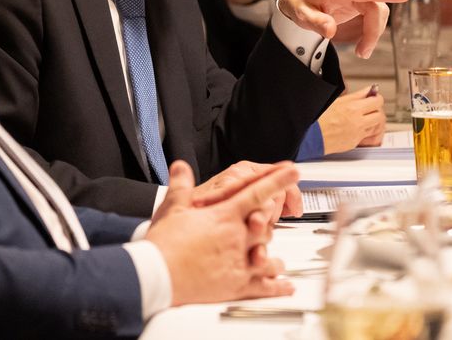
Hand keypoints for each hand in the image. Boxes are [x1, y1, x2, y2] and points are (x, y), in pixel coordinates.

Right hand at [146, 160, 296, 305]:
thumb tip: (181, 166)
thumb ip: (181, 185)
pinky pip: (265, 285)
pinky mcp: (237, 284)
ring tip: (276, 260)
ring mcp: (239, 261)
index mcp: (224, 214)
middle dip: (269, 223)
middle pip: (266, 225)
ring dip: (273, 256)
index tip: (292, 171)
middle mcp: (237, 236)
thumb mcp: (172, 207)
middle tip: (267, 221)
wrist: (159, 273)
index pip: (257, 192)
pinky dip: (278, 285)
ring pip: (268, 256)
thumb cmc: (164, 243)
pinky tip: (285, 285)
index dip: (277, 180)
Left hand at [278, 0, 409, 58]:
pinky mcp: (359, 1)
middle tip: (362, 54)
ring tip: (361, 52)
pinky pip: (373, 16)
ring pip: (378, 13)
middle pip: (376, 8)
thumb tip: (330, 30)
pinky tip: (362, 44)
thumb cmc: (299, 4)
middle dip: (373, 32)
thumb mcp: (300, 14)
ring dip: (374, 33)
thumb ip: (315, 21)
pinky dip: (371, 31)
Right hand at [318, 86, 385, 154]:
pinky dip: (368, 133)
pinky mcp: (356, 142)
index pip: (377, 101)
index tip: (374, 99)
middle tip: (371, 109)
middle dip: (377, 111)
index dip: (377, 99)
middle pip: (380, 114)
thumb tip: (368, 91)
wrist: (313, 135)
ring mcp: (358, 132)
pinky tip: (361, 129)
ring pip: (377, 126)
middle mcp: (357, 120)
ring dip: (374, 122)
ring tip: (367, 120)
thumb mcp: (337, 101)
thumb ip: (356, 96)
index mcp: (352, 107)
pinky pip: (369, 137)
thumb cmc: (321, 118)